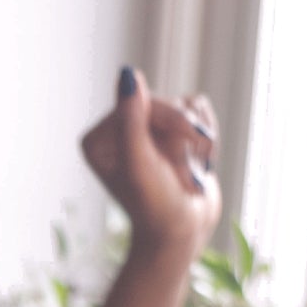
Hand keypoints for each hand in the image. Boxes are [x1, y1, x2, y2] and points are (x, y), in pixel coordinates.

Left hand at [78, 68, 222, 269]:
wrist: (182, 234)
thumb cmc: (156, 205)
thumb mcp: (140, 163)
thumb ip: (131, 120)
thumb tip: (128, 73)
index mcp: (99, 139)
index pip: (139, 101)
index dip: (166, 123)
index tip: (172, 155)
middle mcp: (119, 131)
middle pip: (165, 103)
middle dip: (183, 135)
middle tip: (188, 167)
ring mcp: (147, 132)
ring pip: (185, 106)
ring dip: (197, 139)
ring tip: (189, 172)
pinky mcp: (173, 134)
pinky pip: (199, 110)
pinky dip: (207, 137)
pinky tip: (200, 163)